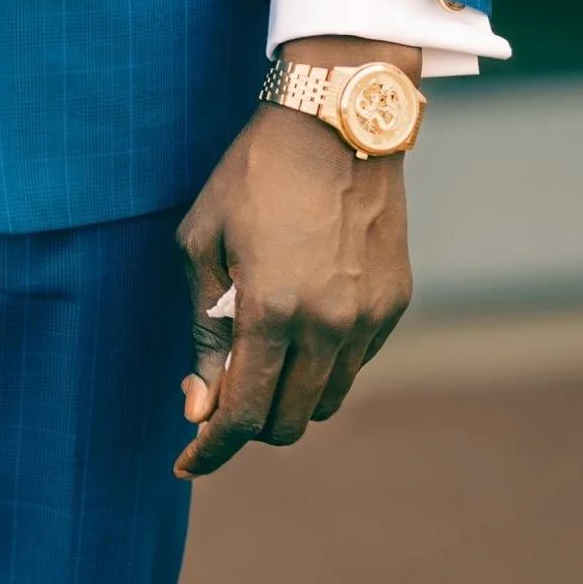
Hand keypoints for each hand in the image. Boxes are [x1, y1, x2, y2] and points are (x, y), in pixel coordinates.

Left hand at [174, 48, 414, 478]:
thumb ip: (202, 330)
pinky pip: (355, 362)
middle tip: (221, 400)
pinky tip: (300, 324)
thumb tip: (201, 403)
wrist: (336, 119)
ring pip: (328, 400)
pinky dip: (324, 364)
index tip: (188, 464)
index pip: (243, 414)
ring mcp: (369, 317)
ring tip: (260, 361)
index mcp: (272, 311)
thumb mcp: (202, 242)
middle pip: (290, 421)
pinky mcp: (395, 302)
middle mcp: (329, 325)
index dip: (211, 450)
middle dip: (250, 425)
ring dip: (290, 399)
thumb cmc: (253, 174)